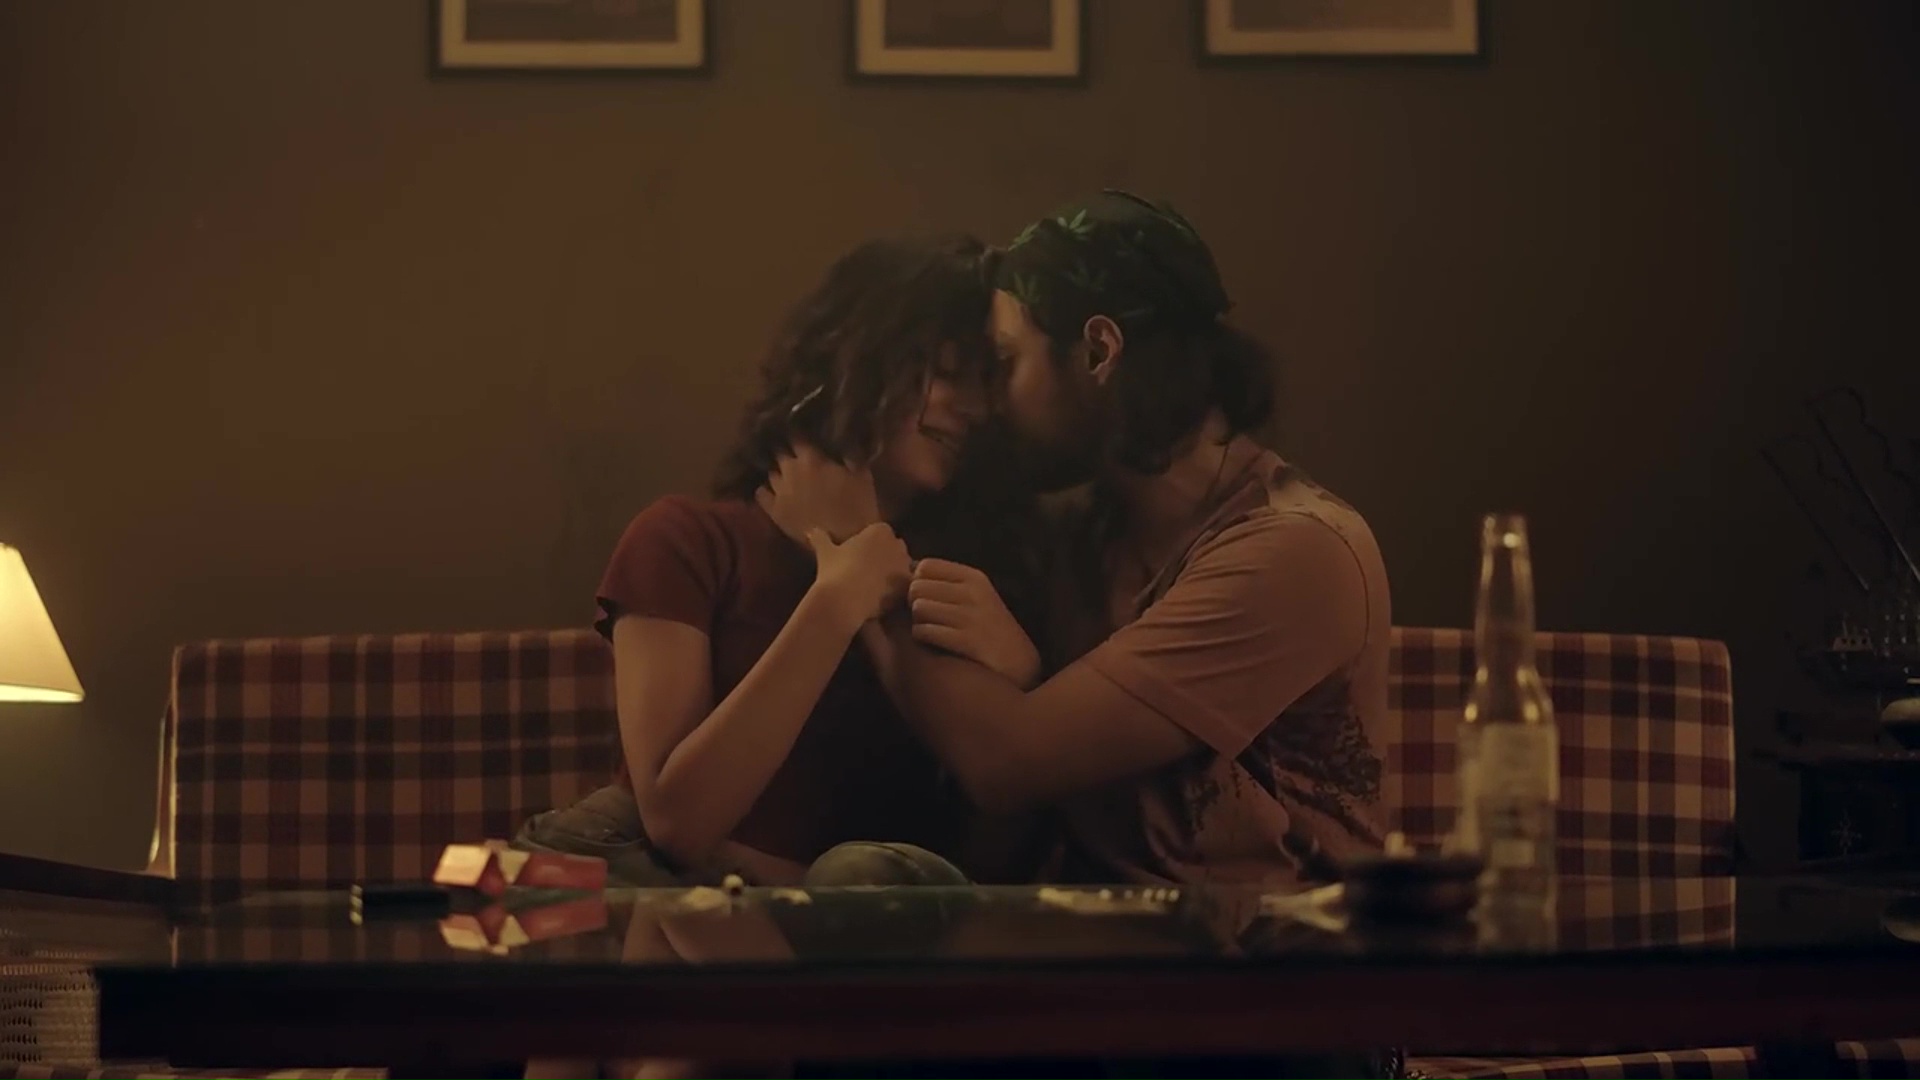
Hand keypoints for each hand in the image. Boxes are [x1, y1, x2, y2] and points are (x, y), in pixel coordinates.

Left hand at [761, 444, 882, 543]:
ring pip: (771, 474)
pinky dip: (766, 491)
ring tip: (786, 477)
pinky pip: (761, 493)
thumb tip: (840, 441)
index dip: (799, 436)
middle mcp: (790, 469)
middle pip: (780, 453)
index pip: (797, 436)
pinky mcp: (773, 510)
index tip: (803, 436)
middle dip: (787, 454)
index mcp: (811, 458)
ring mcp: (779, 490)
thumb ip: (846, 454)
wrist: (846, 540)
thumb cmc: (858, 505)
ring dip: (779, 474)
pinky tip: (774, 493)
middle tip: (796, 458)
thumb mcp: (861, 473)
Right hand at [807, 523, 911, 631]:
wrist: (845, 599)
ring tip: (877, 586)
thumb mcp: (824, 552)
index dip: (872, 544)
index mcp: (880, 530)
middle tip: (869, 571)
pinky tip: (884, 598)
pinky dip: (898, 591)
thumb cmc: (834, 570)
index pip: (881, 532)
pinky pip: (905, 586)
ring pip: (903, 567)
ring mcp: (905, 564)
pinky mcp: (907, 585)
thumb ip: (820, 538)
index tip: (861, 556)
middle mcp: (897, 543)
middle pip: (895, 548)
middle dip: (887, 556)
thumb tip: (810, 531)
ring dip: (894, 574)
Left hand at [907, 558, 1042, 689]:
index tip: (926, 598)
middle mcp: (973, 592)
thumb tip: (907, 571)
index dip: (917, 582)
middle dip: (913, 604)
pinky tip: (934, 644)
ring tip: (931, 631)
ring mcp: (971, 616)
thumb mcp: (975, 597)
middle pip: (917, 587)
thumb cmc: (989, 629)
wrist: (1019, 665)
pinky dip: (922, 638)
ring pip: (918, 608)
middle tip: (926, 619)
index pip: (926, 566)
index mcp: (974, 577)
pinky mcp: (966, 640)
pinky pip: (924, 631)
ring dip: (917, 622)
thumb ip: (945, 583)